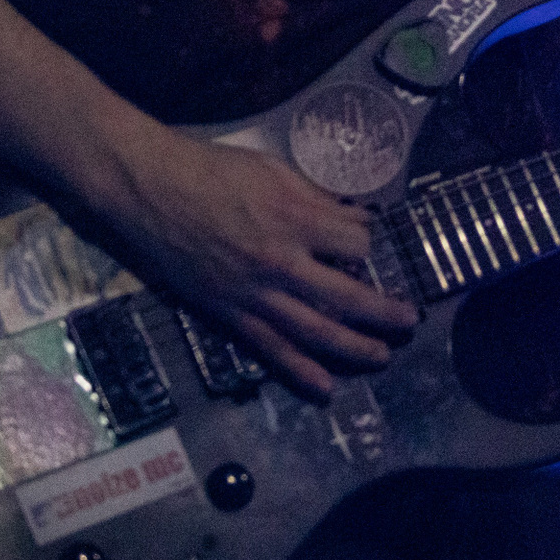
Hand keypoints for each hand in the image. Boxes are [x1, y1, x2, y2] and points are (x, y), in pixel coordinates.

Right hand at [114, 130, 419, 398]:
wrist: (149, 189)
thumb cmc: (212, 170)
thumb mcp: (275, 170)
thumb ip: (318, 198)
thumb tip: (356, 218)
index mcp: (296, 219)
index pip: (357, 242)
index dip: (366, 242)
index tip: (361, 241)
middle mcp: (282, 263)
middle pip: (349, 297)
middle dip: (385, 313)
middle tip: (410, 321)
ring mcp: (255, 294)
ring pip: (317, 332)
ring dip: (356, 349)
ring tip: (384, 357)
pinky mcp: (229, 314)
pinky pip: (271, 349)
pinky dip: (300, 372)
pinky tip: (325, 389)